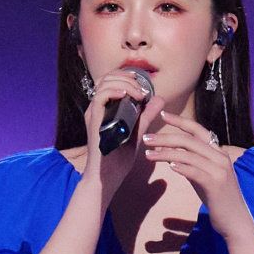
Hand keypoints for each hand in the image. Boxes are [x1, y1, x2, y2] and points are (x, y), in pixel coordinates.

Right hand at [82, 68, 163, 199]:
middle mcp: (98, 108)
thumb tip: (159, 99)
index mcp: (106, 109)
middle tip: (143, 89)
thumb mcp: (138, 131)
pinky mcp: (94, 120)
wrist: (109, 176)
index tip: (144, 85)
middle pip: (107, 77)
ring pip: (104, 83)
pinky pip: (100, 97)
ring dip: (125, 84)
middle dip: (127, 77)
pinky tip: (128, 96)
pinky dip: (115, 91)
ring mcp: (94, 113)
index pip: (112, 81)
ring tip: (139, 94)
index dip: (127, 77)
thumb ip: (147, 115)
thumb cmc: (119, 158)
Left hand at [142, 111, 249, 239]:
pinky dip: (181, 166)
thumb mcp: (204, 177)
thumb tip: (171, 155)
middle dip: (165, 137)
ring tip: (148, 154)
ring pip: (189, 154)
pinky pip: (195, 171)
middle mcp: (220, 157)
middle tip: (146, 138)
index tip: (162, 114)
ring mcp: (219, 170)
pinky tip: (168, 165)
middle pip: (189, 140)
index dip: (180, 121)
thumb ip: (191, 164)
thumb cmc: (218, 199)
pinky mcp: (215, 184)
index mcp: (218, 152)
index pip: (198, 130)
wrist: (235, 221)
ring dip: (166, 153)